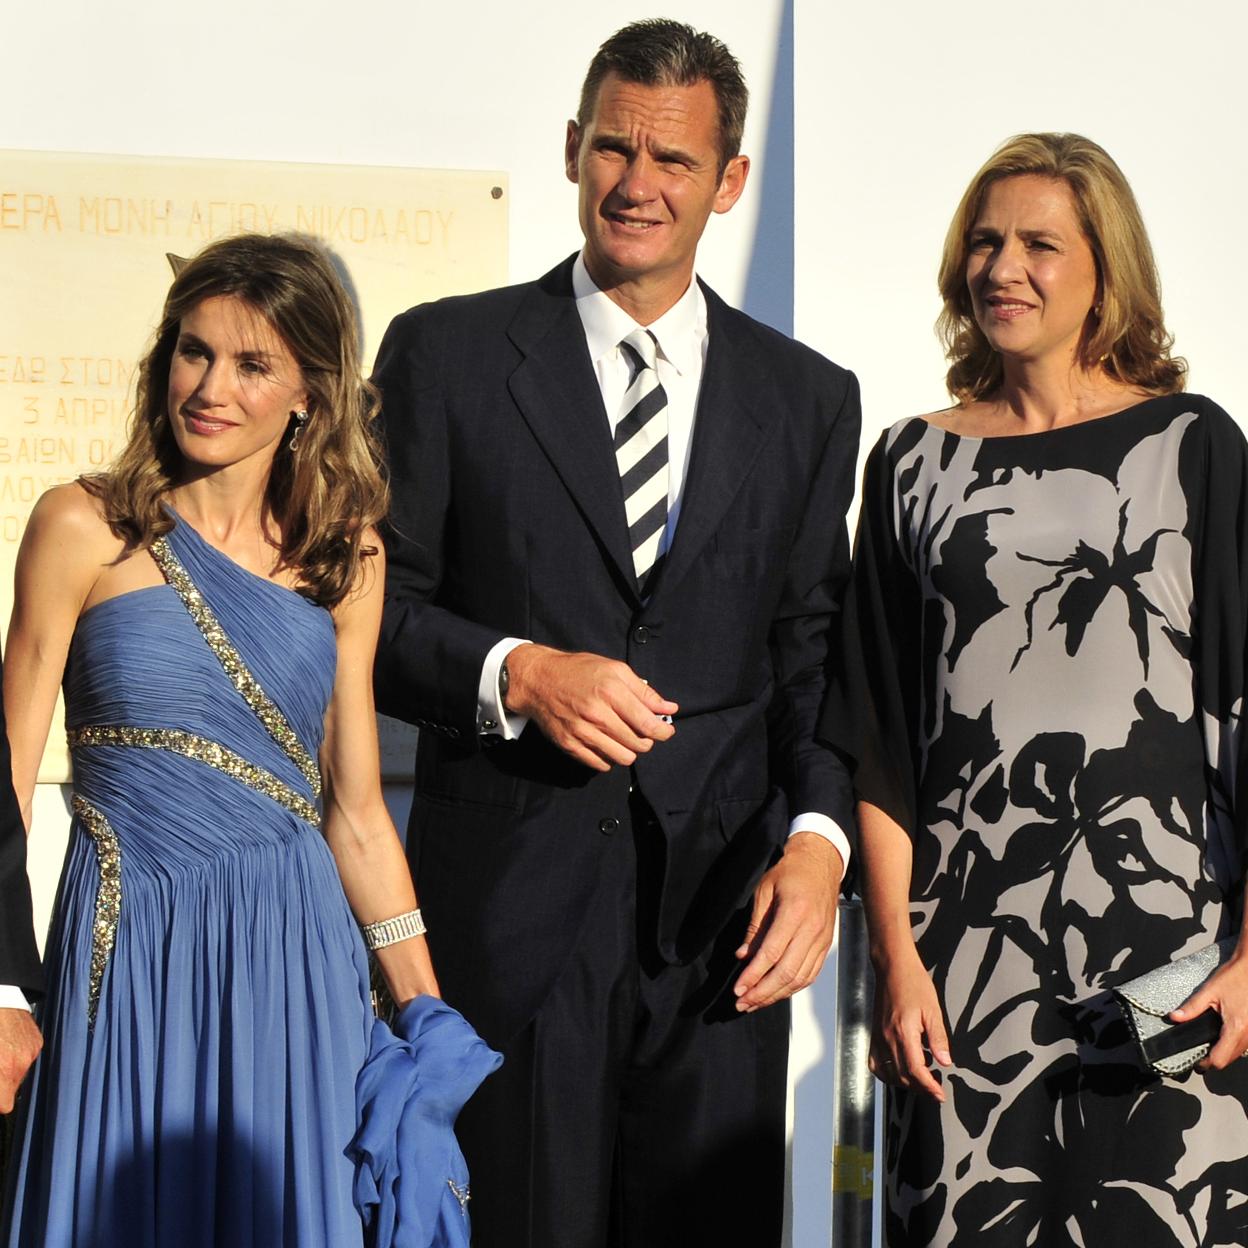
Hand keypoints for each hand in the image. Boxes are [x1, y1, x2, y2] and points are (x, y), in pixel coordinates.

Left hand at [0, 1007, 40, 1112]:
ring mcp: (31, 1050)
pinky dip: (17, 1056)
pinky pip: (27, 1058)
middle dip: (0, 1086)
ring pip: (20, 1075)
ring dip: (8, 1071)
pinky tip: (6, 1045)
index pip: (4, 1106)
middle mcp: (20, 1063)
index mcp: (3, 1070)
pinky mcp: (37, 1040)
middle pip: (10, 1092)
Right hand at [504, 644, 676, 771]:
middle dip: (648, 740)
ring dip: (630, 751)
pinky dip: (610, 758)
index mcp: (611, 691)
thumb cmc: (579, 671)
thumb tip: (670, 708)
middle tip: (643, 732)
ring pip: (623, 758)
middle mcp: (596, 714)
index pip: (647, 724)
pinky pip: (601, 764)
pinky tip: (607, 743)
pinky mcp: (570, 745)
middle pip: (638, 744)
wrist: (539, 680)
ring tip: (626, 738)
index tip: (666, 730)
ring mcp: (582, 732)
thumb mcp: (614, 669)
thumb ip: (644, 691)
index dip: (663, 731)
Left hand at [733, 832, 842, 1011]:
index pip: (772, 953)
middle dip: (762, 992)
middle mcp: (812, 929)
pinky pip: (810, 974)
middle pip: (787, 972)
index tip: (738, 988)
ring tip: (755, 1003)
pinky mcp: (826, 945)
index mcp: (794, 912)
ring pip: (800, 978)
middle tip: (743, 1002)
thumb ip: (755, 926)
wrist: (821, 863)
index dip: (754, 975)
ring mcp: (822, 940)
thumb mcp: (764, 891)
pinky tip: (776, 992)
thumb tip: (743, 955)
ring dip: (776, 995)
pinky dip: (793, 988)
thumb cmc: (791, 872)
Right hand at [868, 947, 950, 1101]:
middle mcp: (887, 1037)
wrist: (893, 966)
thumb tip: (945, 1062)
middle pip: (902, 1075)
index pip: (915, 1071)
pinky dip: (886, 1072)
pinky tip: (898, 1070)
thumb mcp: (933, 1010)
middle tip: (935, 1089)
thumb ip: (938, 1038)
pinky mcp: (874, 1032)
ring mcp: (878, 1036)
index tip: (940, 1095)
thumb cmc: (914, 983)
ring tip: (921, 1078)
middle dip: (920, 1087)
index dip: (929, 1087)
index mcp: (904, 1032)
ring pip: (888, 1072)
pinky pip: (875, 1061)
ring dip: (905, 1082)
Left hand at [1170, 950, 1247, 1071]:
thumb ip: (1191, 1007)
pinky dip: (1233, 1045)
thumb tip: (1174, 1017)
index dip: (1206, 1063)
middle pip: (1229, 1060)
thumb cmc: (1234, 977)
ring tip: (1209, 1044)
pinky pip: (1244, 1045)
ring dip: (1224, 1053)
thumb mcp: (1209, 990)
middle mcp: (1247, 1035)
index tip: (1196, 1061)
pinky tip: (1223, 1036)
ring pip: (1237, 1054)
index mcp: (1235, 1028)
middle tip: (1200, 1054)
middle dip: (1213, 1060)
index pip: (1219, 1059)